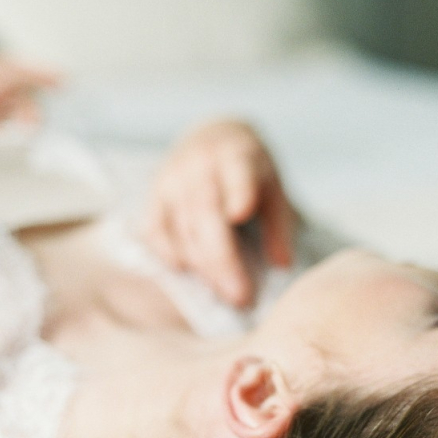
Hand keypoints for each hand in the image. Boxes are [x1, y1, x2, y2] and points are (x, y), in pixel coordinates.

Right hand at [143, 119, 296, 306]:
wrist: (210, 139)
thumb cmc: (249, 173)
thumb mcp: (273, 187)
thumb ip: (279, 225)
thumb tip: (282, 265)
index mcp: (237, 155)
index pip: (237, 172)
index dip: (237, 190)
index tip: (240, 214)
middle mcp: (200, 164)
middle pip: (206, 213)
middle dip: (222, 259)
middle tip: (241, 297)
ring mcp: (172, 180)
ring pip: (182, 227)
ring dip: (203, 267)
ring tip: (228, 294)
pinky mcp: (154, 196)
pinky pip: (155, 231)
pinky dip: (170, 255)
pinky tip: (189, 273)